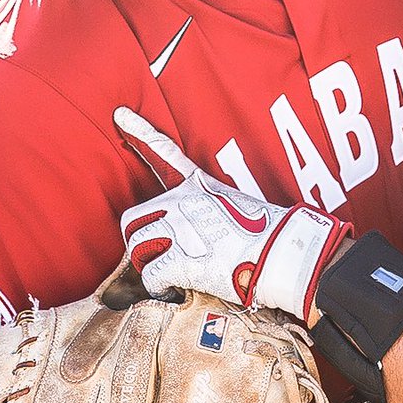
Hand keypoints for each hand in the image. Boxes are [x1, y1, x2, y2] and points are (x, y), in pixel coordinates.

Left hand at [114, 107, 350, 316]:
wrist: (283, 255)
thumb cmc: (266, 234)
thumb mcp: (235, 204)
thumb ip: (209, 207)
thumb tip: (196, 229)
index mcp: (199, 185)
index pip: (164, 153)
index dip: (140, 131)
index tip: (120, 115)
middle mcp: (184, 201)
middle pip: (132, 218)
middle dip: (140, 241)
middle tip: (159, 255)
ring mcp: (180, 229)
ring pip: (136, 247)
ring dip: (149, 264)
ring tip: (171, 273)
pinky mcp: (181, 260)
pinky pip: (150, 276)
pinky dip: (159, 287)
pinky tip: (175, 288)